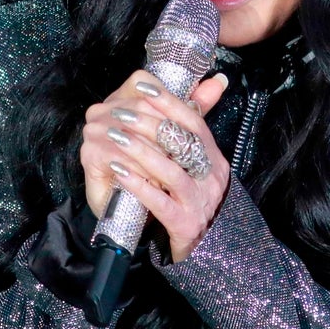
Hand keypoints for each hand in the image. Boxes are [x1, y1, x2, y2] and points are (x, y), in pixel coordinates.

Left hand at [80, 70, 228, 261]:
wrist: (208, 249)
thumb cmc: (193, 198)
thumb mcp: (197, 163)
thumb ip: (194, 125)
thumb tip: (215, 79)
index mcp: (213, 157)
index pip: (195, 121)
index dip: (170, 101)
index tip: (143, 86)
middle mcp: (211, 176)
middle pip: (183, 142)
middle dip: (148, 123)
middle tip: (119, 111)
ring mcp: (199, 201)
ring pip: (171, 171)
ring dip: (140, 151)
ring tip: (113, 137)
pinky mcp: (185, 225)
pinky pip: (161, 203)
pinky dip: (139, 186)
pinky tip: (118, 172)